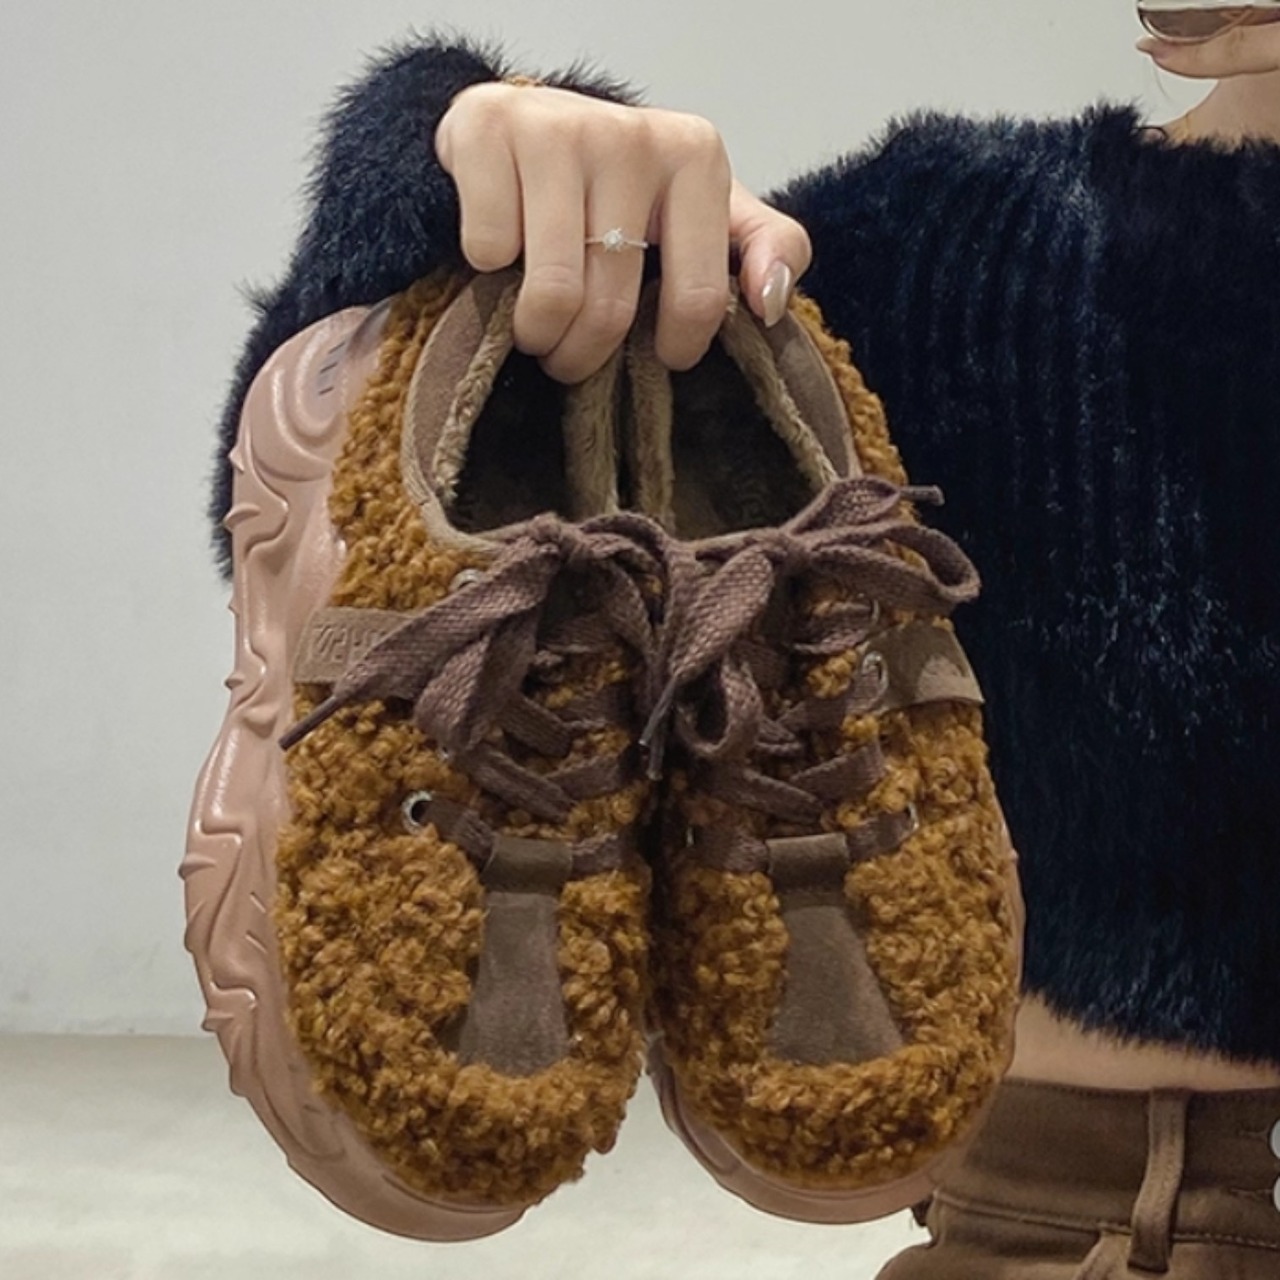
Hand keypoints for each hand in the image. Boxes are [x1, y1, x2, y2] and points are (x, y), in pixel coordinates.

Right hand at [435, 82, 811, 383]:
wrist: (528, 124)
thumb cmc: (624, 189)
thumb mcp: (708, 214)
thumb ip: (769, 248)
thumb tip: (770, 301)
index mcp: (696, 156)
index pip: (698, 300)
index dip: (672, 349)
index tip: (656, 354)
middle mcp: (631, 134)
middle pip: (611, 309)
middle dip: (586, 356)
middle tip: (572, 354)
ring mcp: (558, 127)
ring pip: (552, 294)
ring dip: (537, 333)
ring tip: (537, 328)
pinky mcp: (488, 129)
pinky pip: (488, 252)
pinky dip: (487, 272)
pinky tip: (501, 256)